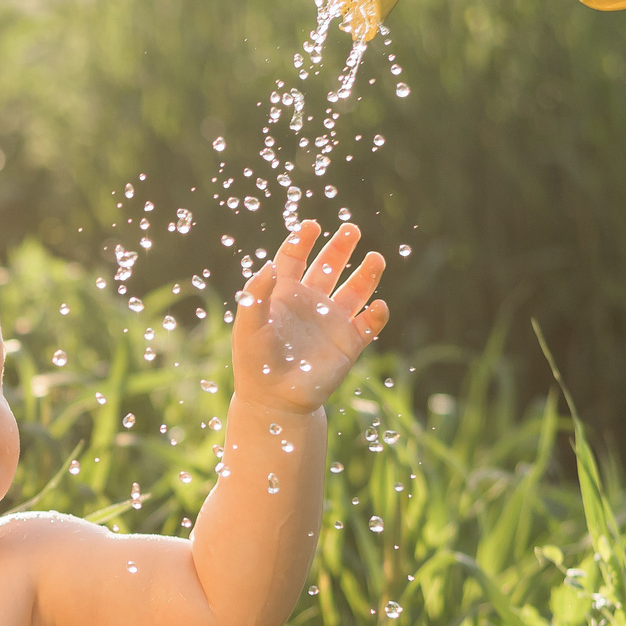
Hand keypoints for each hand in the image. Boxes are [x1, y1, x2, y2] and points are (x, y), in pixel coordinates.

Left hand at [231, 221, 387, 413]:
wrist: (274, 400)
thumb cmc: (256, 362)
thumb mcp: (248, 325)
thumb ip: (256, 294)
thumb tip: (269, 265)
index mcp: (284, 293)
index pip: (294, 256)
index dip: (302, 239)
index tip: (312, 225)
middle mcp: (311, 301)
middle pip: (329, 265)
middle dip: (341, 246)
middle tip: (351, 229)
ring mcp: (333, 320)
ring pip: (356, 289)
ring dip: (367, 273)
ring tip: (375, 258)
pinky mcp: (350, 342)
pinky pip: (370, 323)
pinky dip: (376, 314)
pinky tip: (376, 306)